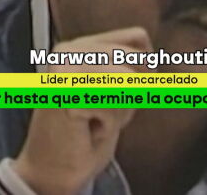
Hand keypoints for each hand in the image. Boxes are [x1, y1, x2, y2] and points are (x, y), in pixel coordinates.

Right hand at [12, 27, 152, 194]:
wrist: (51, 171)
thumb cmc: (84, 135)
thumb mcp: (113, 91)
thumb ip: (129, 68)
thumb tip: (155, 59)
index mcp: (79, 46)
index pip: (137, 37)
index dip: (147, 66)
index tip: (132, 91)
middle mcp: (68, 50)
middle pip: (136, 60)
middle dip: (131, 94)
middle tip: (102, 114)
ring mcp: (64, 67)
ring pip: (127, 81)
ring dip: (118, 111)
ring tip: (94, 121)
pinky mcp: (65, 89)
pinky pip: (114, 105)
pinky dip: (109, 124)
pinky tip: (86, 129)